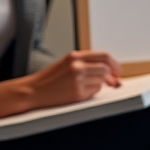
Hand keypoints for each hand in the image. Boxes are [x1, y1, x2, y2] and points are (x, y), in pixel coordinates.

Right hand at [0, 50, 120, 122]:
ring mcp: (77, 80)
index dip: (114, 63)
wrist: (32, 91)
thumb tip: (109, 70)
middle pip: (105, 68)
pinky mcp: (77, 93)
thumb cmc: (49, 78)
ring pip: (101, 81)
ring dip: (98, 84)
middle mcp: (77, 66)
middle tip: (114, 81)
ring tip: (85, 86)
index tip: (118, 70)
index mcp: (75, 56)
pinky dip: (92, 92)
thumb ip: (86, 62)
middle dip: (111, 75)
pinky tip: (80, 92)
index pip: (104, 55)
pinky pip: (94, 91)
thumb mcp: (67, 63)